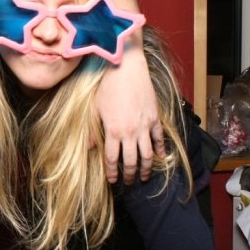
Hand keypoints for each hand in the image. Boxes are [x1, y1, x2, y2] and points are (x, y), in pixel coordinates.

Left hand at [96, 45, 164, 184]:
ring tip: (143, 177)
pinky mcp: (154, 118)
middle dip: (129, 175)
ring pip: (147, 155)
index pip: (112, 159)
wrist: (126, 68)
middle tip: (128, 182)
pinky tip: (160, 159)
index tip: (113, 181)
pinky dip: (160, 151)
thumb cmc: (107, 87)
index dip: (112, 173)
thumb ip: (92, 131)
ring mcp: (144, 126)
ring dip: (145, 168)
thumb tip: (89, 148)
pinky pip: (159, 139)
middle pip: (130, 161)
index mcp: (112, 131)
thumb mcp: (94, 109)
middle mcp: (129, 132)